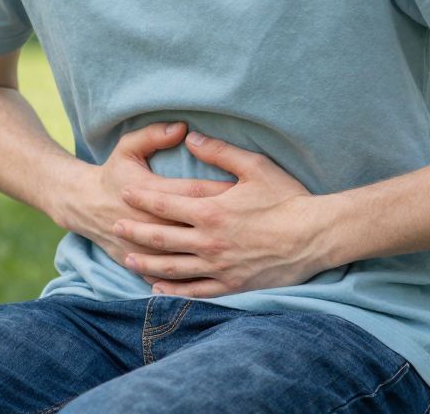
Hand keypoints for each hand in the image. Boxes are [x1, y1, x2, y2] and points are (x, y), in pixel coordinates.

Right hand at [56, 122, 232, 271]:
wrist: (85, 206)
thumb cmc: (114, 174)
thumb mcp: (128, 148)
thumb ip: (154, 135)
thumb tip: (183, 128)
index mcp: (152, 192)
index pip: (194, 192)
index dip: (221, 191)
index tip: (245, 189)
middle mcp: (151, 222)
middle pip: (196, 224)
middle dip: (226, 221)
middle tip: (254, 218)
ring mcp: (147, 247)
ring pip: (188, 254)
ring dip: (214, 251)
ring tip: (244, 248)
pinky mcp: (144, 263)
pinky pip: (172, 275)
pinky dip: (194, 275)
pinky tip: (219, 273)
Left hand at [111, 131, 334, 297]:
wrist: (315, 237)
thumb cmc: (287, 199)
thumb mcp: (254, 166)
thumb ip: (219, 152)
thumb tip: (190, 137)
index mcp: (210, 211)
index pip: (165, 204)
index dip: (142, 199)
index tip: (124, 194)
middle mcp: (208, 242)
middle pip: (161, 238)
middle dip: (135, 232)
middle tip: (115, 227)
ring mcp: (219, 267)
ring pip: (172, 268)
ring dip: (147, 264)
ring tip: (128, 260)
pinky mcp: (232, 285)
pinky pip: (196, 292)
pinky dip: (174, 291)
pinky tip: (159, 288)